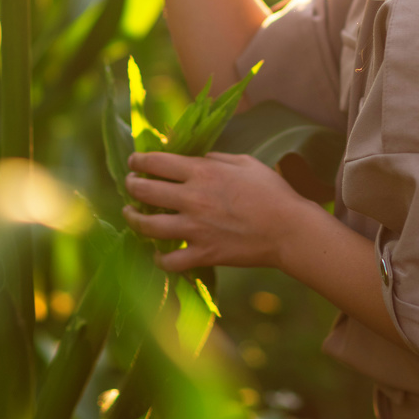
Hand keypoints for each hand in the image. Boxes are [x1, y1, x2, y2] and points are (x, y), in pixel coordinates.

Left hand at [121, 150, 316, 272]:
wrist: (289, 229)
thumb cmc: (272, 192)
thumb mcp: (246, 162)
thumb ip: (217, 158)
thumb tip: (198, 158)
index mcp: (202, 172)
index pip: (156, 162)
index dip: (139, 160)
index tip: (134, 161)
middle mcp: (192, 199)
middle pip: (144, 192)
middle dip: (131, 186)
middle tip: (130, 184)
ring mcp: (195, 228)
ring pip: (147, 226)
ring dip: (133, 220)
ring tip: (131, 216)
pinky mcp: (203, 253)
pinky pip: (169, 261)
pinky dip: (159, 259)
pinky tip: (158, 254)